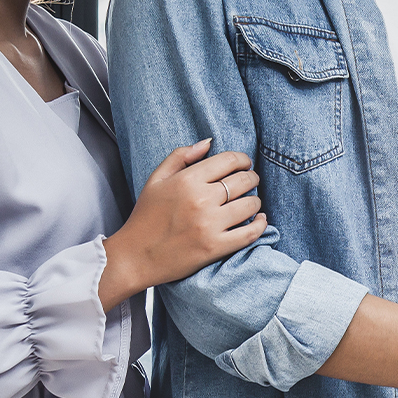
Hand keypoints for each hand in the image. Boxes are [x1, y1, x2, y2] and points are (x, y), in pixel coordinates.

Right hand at [99, 139, 264, 309]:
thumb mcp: (156, 179)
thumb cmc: (146, 217)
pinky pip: (250, 233)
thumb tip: (208, 142)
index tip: (245, 164)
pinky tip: (260, 220)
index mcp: (187, 180)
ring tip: (251, 202)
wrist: (136, 256)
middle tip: (251, 181)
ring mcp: (210, 224)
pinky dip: (261, 225)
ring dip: (256, 201)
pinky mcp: (215, 247)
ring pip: (250, 205)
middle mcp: (201, 200)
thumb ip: (181, 156)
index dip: (243, 160)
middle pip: (244, 181)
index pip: (229, 161)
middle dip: (252, 178)